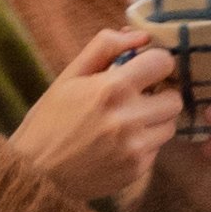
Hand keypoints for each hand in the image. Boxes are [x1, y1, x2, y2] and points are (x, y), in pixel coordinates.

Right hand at [0, 28, 187, 211]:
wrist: (36, 175)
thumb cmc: (50, 120)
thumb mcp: (69, 76)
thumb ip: (105, 47)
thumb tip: (141, 35)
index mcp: (111, 88)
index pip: (163, 63)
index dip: (155, 64)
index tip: (144, 70)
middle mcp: (129, 119)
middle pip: (174, 98)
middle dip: (159, 95)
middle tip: (138, 98)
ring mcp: (135, 148)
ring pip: (170, 125)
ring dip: (154, 121)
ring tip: (127, 122)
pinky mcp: (137, 170)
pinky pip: (157, 149)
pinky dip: (144, 144)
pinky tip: (118, 144)